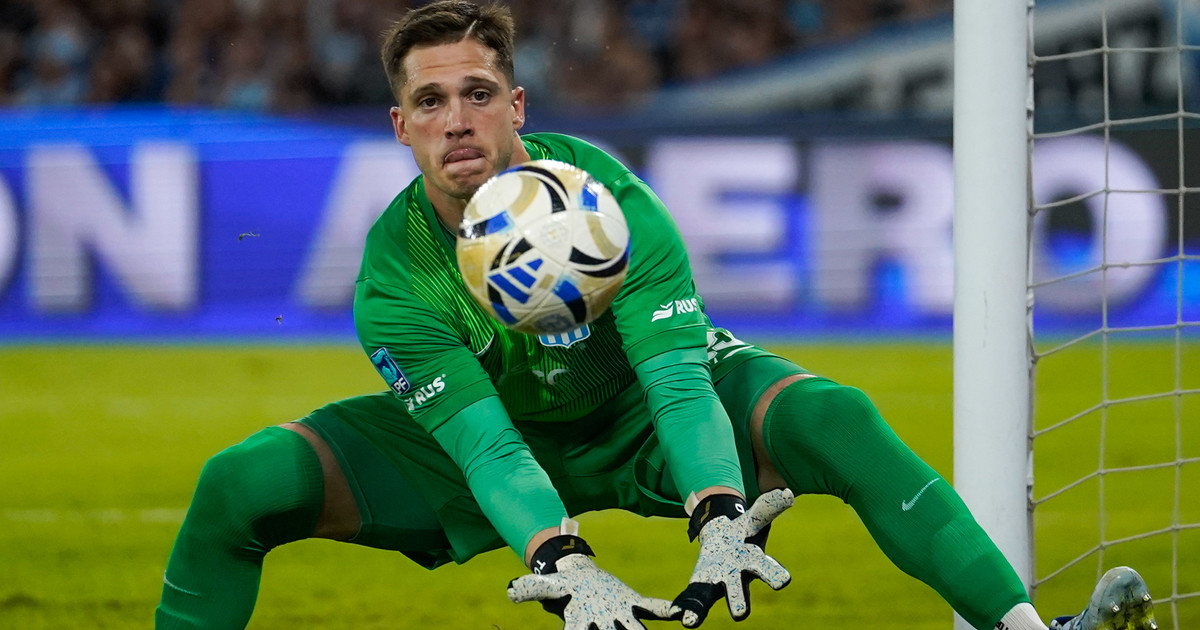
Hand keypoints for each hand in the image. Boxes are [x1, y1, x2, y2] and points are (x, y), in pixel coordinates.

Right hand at [508, 534, 679, 629]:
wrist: (576, 577)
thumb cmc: (558, 585)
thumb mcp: (543, 584)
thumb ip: (530, 589)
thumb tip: (509, 591)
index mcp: (580, 623)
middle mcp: (603, 625)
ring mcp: (621, 616)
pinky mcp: (633, 604)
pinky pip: (652, 609)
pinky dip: (664, 611)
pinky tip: (678, 613)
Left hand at [672, 488, 794, 626]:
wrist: (724, 540)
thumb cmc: (743, 532)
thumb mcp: (754, 518)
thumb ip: (768, 507)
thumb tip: (788, 493)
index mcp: (753, 561)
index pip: (766, 568)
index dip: (774, 574)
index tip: (784, 581)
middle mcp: (736, 578)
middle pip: (738, 590)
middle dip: (739, 601)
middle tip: (740, 614)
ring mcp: (716, 583)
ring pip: (707, 598)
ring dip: (699, 610)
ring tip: (690, 623)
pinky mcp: (699, 584)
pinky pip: (689, 598)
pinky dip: (680, 607)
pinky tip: (671, 614)